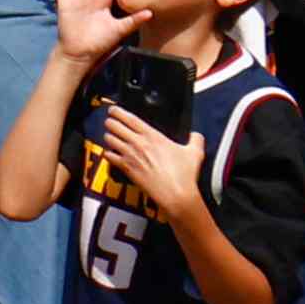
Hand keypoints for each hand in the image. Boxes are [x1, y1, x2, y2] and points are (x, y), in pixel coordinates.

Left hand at [87, 105, 201, 224]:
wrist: (175, 194)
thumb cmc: (184, 174)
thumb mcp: (195, 153)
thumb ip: (196, 140)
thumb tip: (196, 135)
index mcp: (152, 136)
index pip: (129, 118)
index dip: (118, 111)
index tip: (113, 109)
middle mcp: (138, 143)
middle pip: (114, 126)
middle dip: (110, 122)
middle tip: (110, 122)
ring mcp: (129, 155)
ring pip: (109, 139)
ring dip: (108, 136)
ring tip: (111, 136)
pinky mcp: (125, 168)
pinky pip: (109, 156)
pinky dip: (108, 153)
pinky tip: (111, 153)